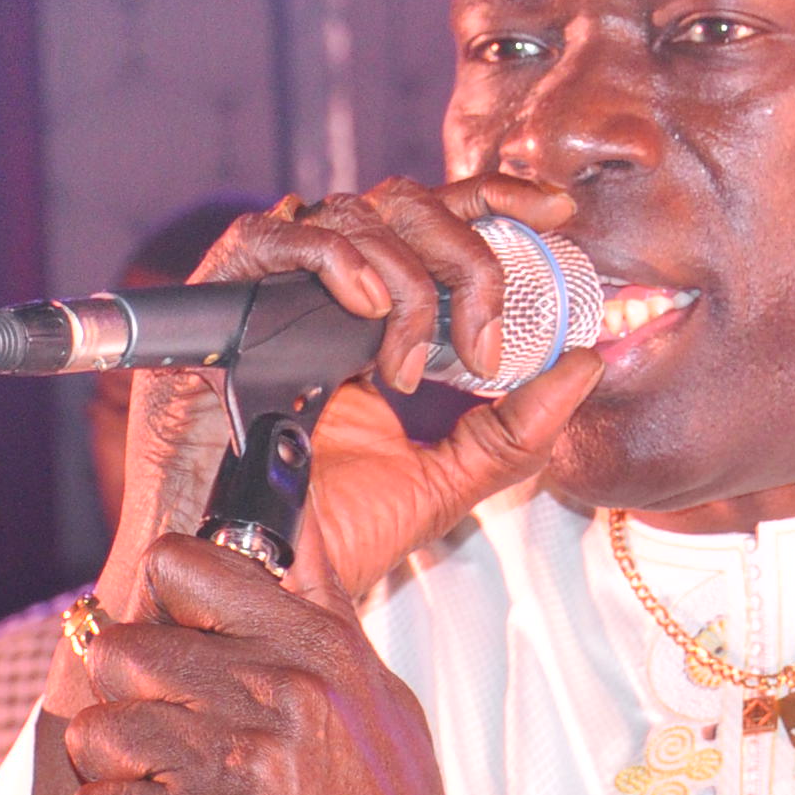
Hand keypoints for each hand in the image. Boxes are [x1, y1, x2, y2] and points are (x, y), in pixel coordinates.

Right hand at [31, 181, 601, 794]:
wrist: (251, 595)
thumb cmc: (325, 545)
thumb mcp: (444, 485)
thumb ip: (513, 434)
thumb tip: (587, 365)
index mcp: (362, 324)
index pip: (427, 224)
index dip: (490, 199)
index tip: (557, 214)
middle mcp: (311, 300)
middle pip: (396, 208)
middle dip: (463, 247)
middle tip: (488, 333)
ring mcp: (260, 303)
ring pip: (342, 214)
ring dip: (403, 270)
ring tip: (420, 354)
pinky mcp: (206, 319)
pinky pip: (264, 240)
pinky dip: (326, 255)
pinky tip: (367, 306)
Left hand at [57, 536, 544, 794]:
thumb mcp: (382, 703)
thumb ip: (325, 614)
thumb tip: (298, 532)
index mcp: (318, 652)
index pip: (188, 567)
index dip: (161, 604)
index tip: (172, 641)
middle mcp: (280, 698)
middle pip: (122, 650)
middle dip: (125, 700)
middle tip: (157, 740)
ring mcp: (244, 771)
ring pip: (99, 730)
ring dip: (114, 771)